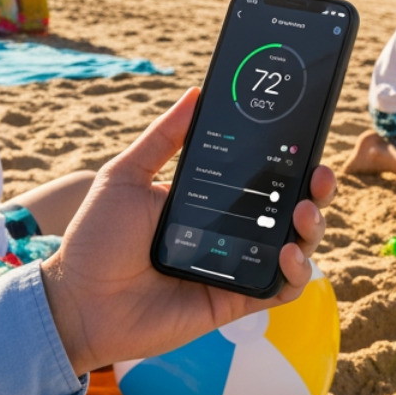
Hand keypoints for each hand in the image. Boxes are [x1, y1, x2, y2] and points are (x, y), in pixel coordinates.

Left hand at [40, 88, 334, 375]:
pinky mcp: (235, 301)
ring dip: (312, 227)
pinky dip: (296, 274)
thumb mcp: (125, 176)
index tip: (305, 137)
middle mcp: (230, 230)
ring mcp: (236, 265)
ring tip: (303, 213)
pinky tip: (289, 255)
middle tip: (319, 175)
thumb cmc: (96, 239)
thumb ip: (162, 137)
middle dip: (316, 189)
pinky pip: (280, 289)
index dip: (290, 157)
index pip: (263, 173)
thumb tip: (196, 92)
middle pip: (290, 206)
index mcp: (211, 198)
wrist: (76, 302)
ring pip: (296, 245)